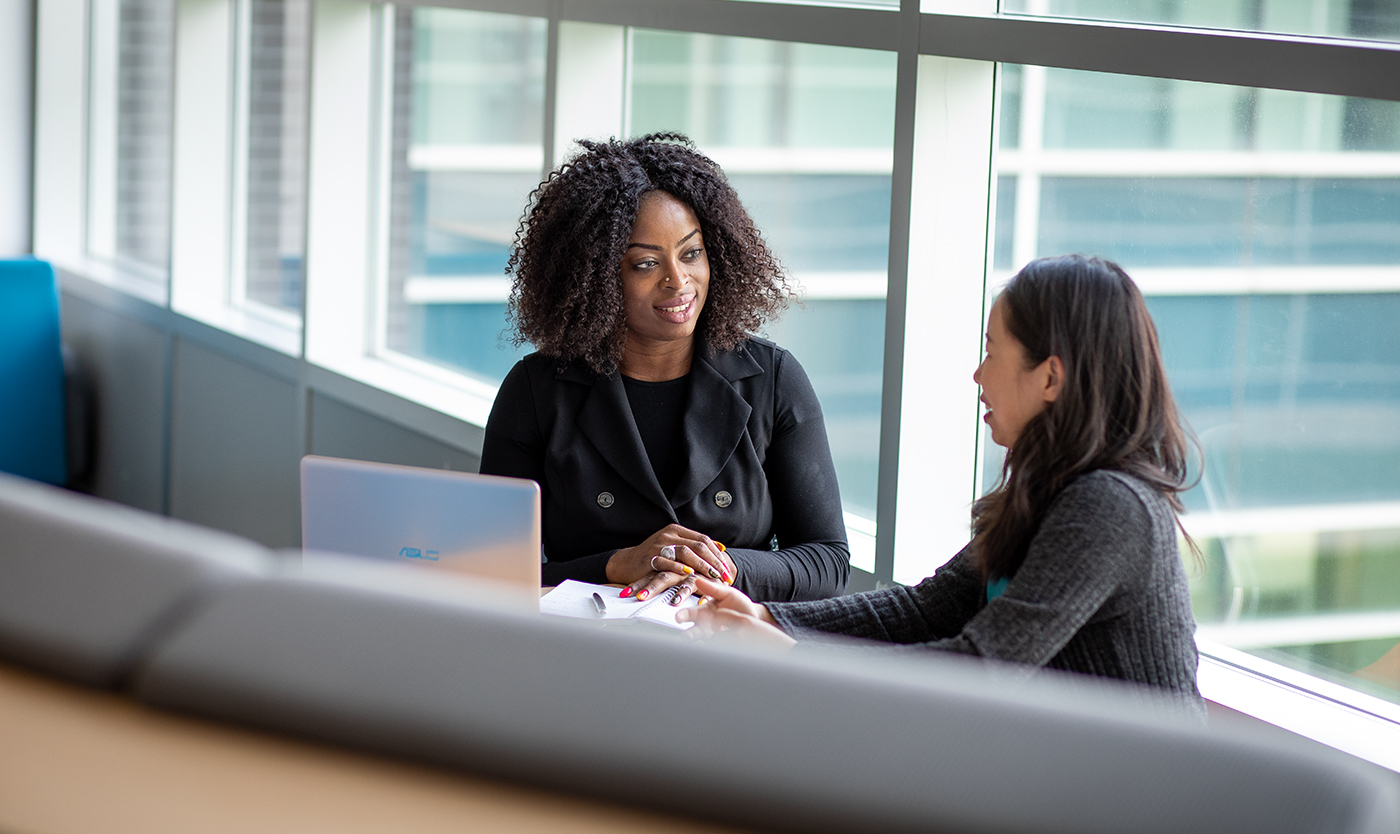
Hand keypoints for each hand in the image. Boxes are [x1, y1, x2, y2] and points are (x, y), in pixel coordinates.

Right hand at [607, 525, 736, 601]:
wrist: (628, 562)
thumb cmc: (654, 557)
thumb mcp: (675, 547)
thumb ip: (694, 547)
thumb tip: (720, 547)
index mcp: (677, 530)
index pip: (703, 539)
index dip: (717, 554)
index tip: (727, 568)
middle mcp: (669, 535)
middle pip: (698, 546)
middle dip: (714, 562)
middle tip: (724, 575)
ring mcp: (659, 545)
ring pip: (686, 552)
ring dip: (702, 565)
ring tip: (713, 576)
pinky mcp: (650, 557)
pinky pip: (667, 562)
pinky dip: (679, 568)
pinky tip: (689, 574)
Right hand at [676, 577, 794, 649]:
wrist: (754, 616)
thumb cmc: (737, 603)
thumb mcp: (726, 593)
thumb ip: (712, 589)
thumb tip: (697, 579)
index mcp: (704, 612)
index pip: (690, 614)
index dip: (683, 615)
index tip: (678, 617)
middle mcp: (706, 626)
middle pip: (694, 631)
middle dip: (689, 634)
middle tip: (686, 636)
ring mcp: (715, 636)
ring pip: (705, 641)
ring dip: (703, 642)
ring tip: (705, 640)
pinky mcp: (725, 644)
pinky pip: (719, 647)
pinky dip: (719, 645)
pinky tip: (722, 642)